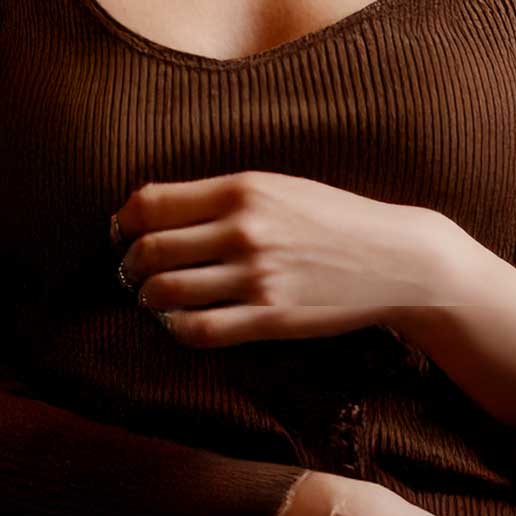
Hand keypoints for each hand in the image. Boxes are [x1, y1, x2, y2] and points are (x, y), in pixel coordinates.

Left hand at [111, 170, 444, 346]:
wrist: (392, 257)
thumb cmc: (331, 217)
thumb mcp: (276, 185)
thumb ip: (220, 195)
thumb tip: (152, 209)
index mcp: (242, 188)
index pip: (151, 203)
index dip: (125, 220)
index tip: (123, 230)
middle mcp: (243, 230)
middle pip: (150, 250)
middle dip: (130, 263)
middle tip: (134, 269)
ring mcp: (256, 277)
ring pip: (165, 293)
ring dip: (149, 297)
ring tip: (155, 296)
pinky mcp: (269, 318)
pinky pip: (198, 330)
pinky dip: (176, 328)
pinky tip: (180, 321)